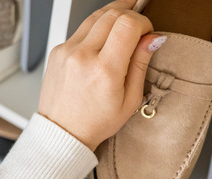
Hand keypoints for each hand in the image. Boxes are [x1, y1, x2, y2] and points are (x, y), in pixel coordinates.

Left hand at [37, 0, 165, 149]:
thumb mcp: (130, 100)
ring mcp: (67, 50)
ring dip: (114, 15)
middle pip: (112, 13)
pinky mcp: (58, 49)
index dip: (143, 23)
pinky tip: (104, 40)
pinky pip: (82, 28)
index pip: (128, 24)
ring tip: (125, 24)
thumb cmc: (96, 122)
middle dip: (131, 14)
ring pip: (96, 15)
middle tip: (139, 28)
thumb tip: (153, 39)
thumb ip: (141, 64)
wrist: (63, 132)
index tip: (147, 34)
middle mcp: (83, 56)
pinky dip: (97, 28)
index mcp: (104, 71)